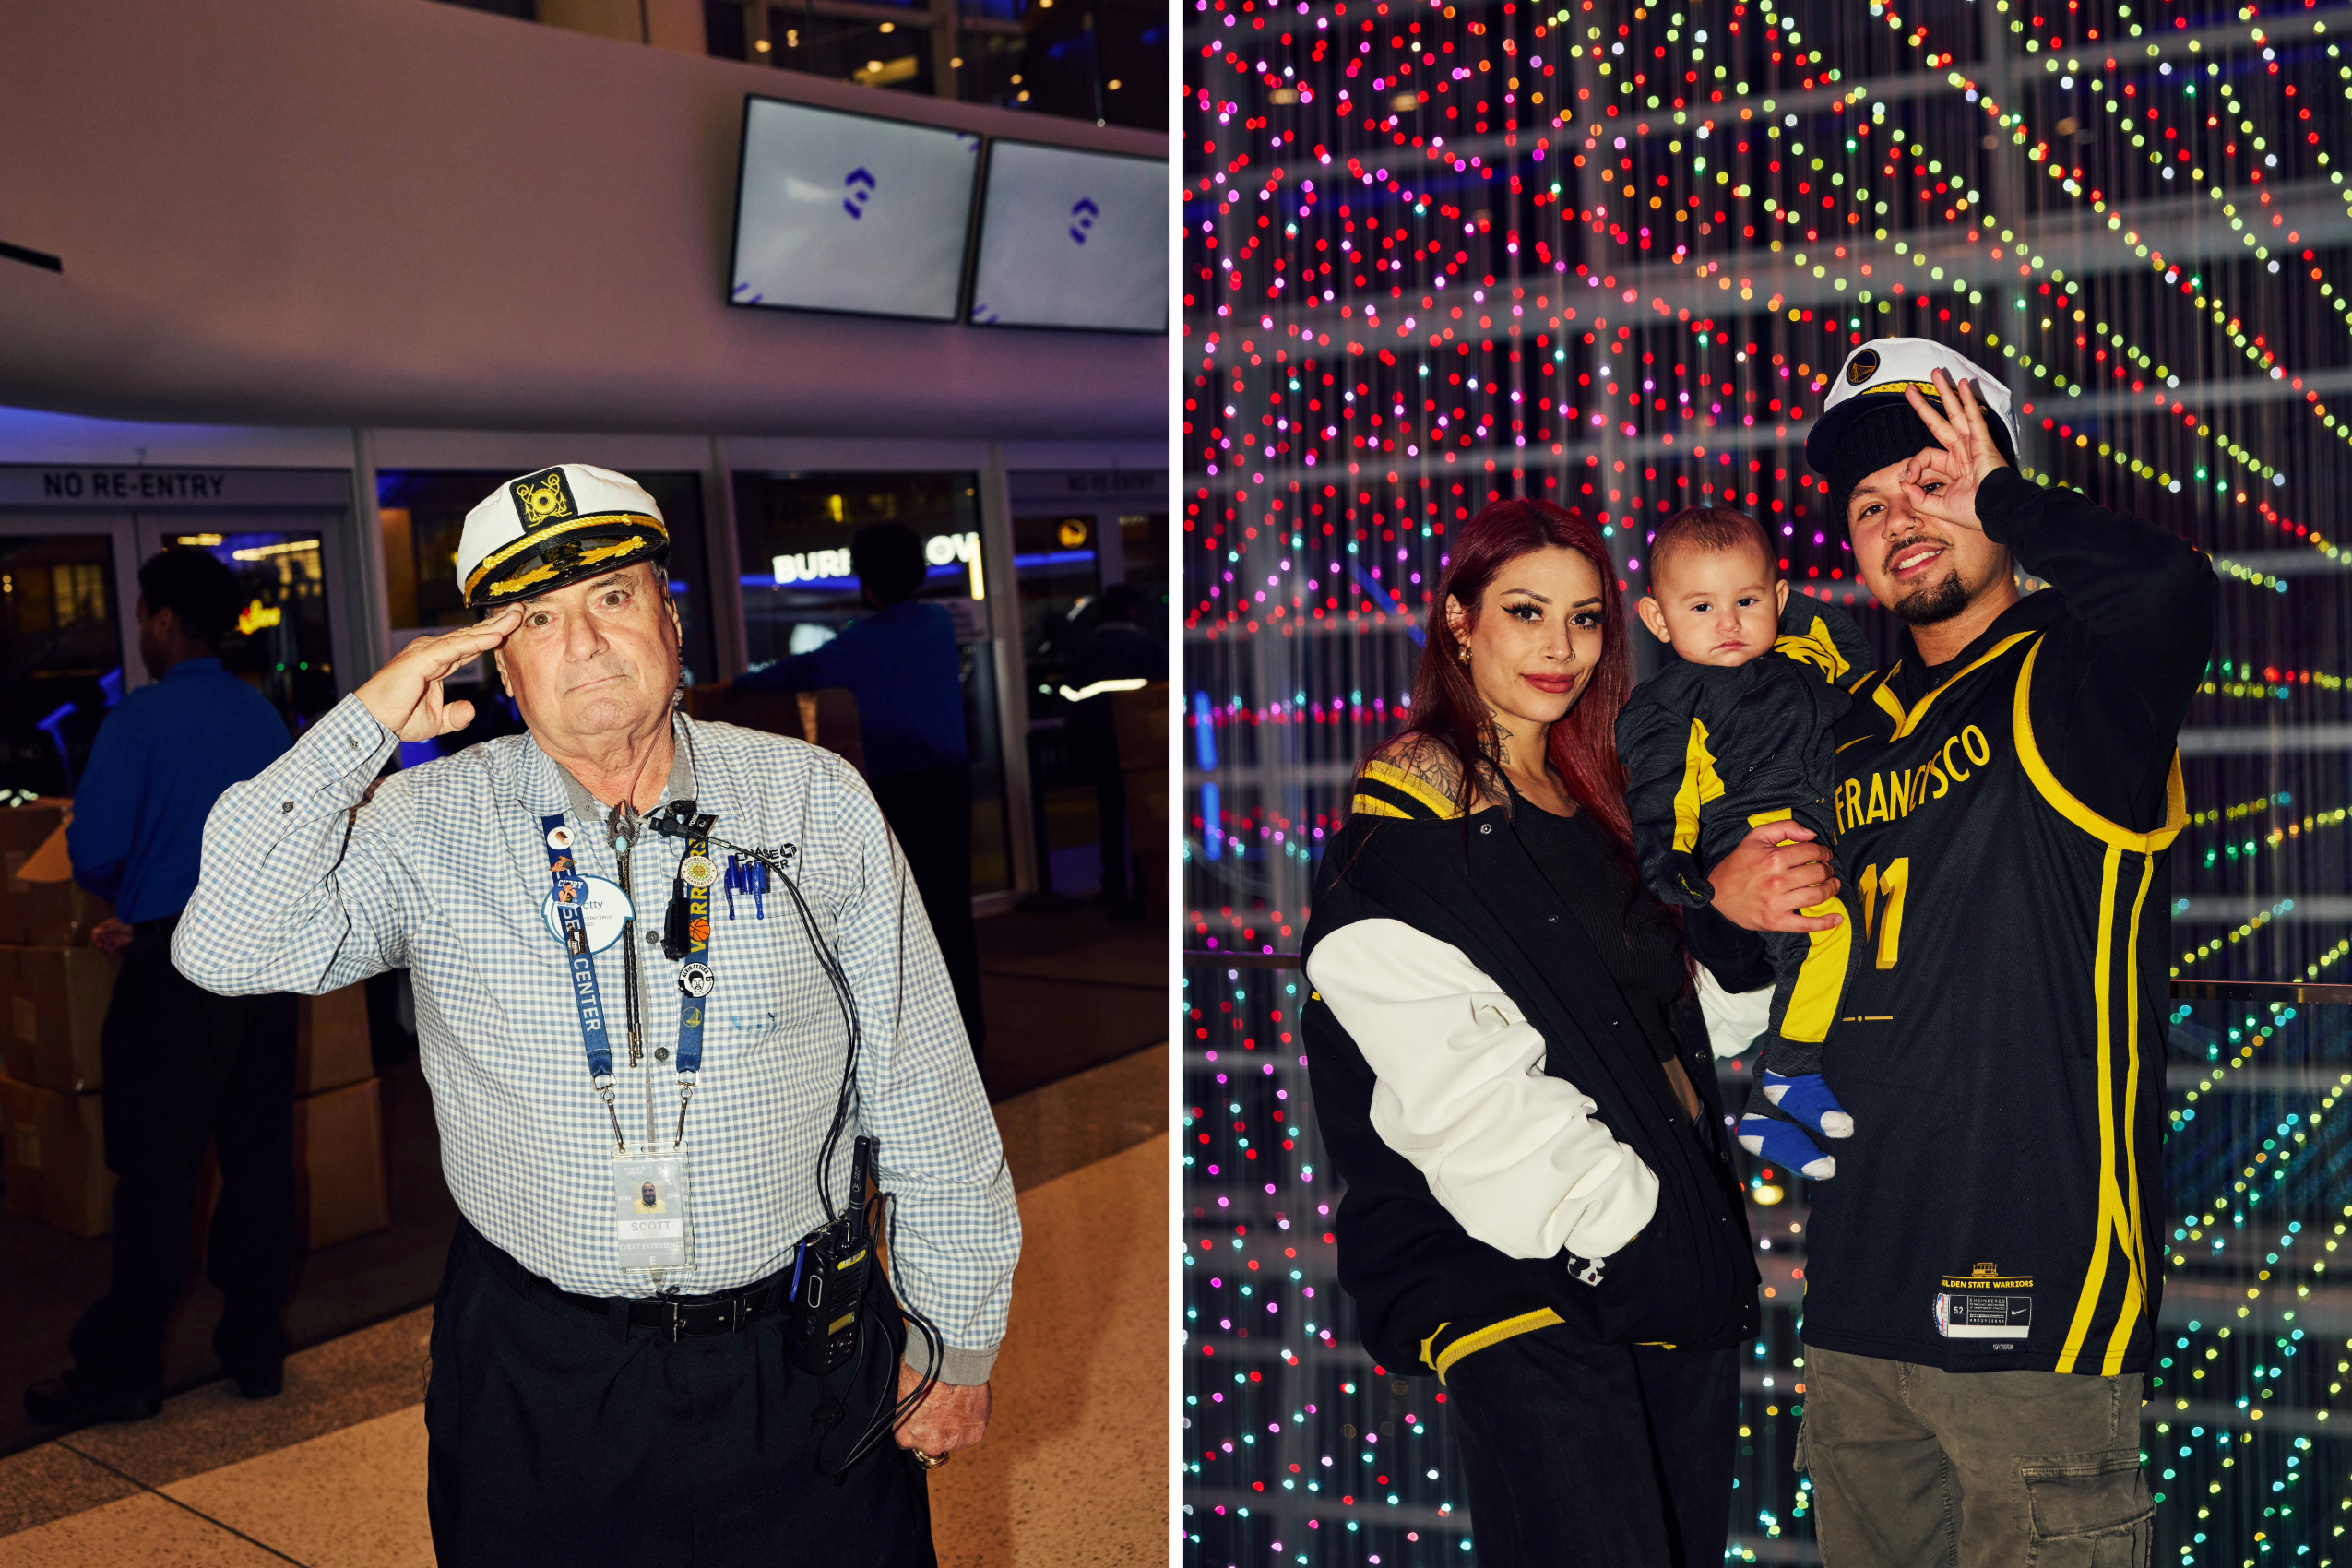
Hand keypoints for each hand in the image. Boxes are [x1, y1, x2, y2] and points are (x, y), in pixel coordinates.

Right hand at [91, 917, 132, 958]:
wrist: (136, 928)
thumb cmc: (126, 923)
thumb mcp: (116, 925)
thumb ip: (106, 929)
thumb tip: (95, 931)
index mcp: (104, 928)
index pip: (95, 934)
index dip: (95, 940)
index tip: (99, 944)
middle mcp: (105, 934)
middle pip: (99, 942)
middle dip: (101, 946)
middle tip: (105, 948)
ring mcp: (110, 939)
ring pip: (104, 947)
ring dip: (105, 950)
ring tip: (110, 951)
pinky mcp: (115, 944)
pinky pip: (110, 950)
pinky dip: (110, 953)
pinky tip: (112, 955)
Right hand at [354, 609, 520, 741]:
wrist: (373, 722)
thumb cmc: (397, 719)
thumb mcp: (436, 721)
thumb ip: (455, 716)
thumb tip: (471, 711)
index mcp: (438, 662)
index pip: (471, 646)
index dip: (493, 637)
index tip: (514, 628)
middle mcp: (433, 652)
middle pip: (472, 635)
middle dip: (497, 624)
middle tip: (520, 610)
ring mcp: (427, 652)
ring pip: (466, 637)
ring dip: (492, 628)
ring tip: (515, 616)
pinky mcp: (422, 659)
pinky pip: (455, 649)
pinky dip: (476, 642)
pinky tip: (495, 637)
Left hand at [894, 1363, 989, 1459]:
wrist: (950, 1364)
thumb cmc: (923, 1371)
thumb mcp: (902, 1392)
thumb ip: (905, 1411)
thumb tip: (909, 1407)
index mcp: (905, 1436)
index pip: (909, 1439)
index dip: (917, 1425)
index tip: (923, 1414)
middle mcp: (929, 1446)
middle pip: (932, 1443)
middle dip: (936, 1429)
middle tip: (941, 1407)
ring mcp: (953, 1443)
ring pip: (954, 1439)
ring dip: (955, 1426)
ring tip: (956, 1403)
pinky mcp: (974, 1435)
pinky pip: (972, 1432)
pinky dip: (972, 1421)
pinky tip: (968, 1404)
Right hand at [1705, 821, 1841, 932]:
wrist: (1717, 894)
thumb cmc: (1738, 864)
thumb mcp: (1756, 837)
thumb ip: (1784, 827)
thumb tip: (1812, 834)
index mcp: (1774, 859)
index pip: (1812, 852)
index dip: (1823, 851)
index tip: (1824, 854)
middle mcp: (1777, 881)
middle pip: (1818, 873)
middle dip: (1828, 869)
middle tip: (1827, 869)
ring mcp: (1777, 903)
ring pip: (1818, 895)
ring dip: (1831, 889)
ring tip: (1832, 885)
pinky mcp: (1776, 921)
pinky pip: (1807, 924)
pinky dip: (1826, 923)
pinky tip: (1838, 918)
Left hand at [1897, 367, 2010, 535]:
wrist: (1995, 511)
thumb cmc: (1974, 512)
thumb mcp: (1937, 507)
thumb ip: (1918, 497)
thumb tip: (1903, 483)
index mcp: (1952, 466)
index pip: (1925, 455)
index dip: (1913, 466)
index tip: (1910, 480)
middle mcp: (1961, 451)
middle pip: (1938, 422)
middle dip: (1924, 404)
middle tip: (1909, 388)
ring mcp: (1972, 443)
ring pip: (1955, 412)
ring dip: (1946, 392)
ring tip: (1935, 373)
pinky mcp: (1982, 441)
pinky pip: (1974, 416)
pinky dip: (1969, 400)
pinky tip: (1964, 384)